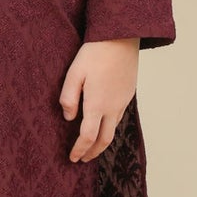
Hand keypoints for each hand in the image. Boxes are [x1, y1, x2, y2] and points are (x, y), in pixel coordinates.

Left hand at [59, 38, 139, 160]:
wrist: (121, 37)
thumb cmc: (94, 53)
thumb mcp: (74, 73)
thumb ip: (69, 98)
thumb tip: (68, 118)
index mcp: (97, 105)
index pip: (88, 137)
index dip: (79, 150)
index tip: (72, 158)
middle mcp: (113, 107)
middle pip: (104, 140)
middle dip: (93, 152)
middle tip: (83, 159)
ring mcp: (123, 101)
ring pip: (113, 129)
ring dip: (102, 141)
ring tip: (92, 146)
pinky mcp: (129, 94)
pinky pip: (119, 117)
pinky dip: (110, 127)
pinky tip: (103, 123)